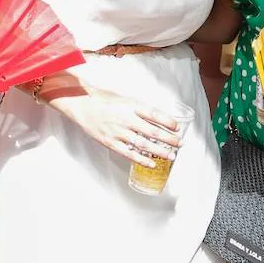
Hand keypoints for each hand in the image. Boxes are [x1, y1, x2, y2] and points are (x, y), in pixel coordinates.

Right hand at [52, 87, 182, 166]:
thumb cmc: (105, 100)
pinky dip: (141, 159)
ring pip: (143, 144)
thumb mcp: (126, 99)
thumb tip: (159, 118)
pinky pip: (128, 153)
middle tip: (180, 144)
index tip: (177, 127)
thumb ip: (140, 108)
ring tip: (171, 155)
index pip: (154, 114)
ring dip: (159, 151)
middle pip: (152, 131)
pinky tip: (152, 163)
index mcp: (131, 105)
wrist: (82, 104)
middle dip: (168, 139)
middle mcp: (126, 118)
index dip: (167, 121)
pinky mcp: (110, 142)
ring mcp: (118, 131)